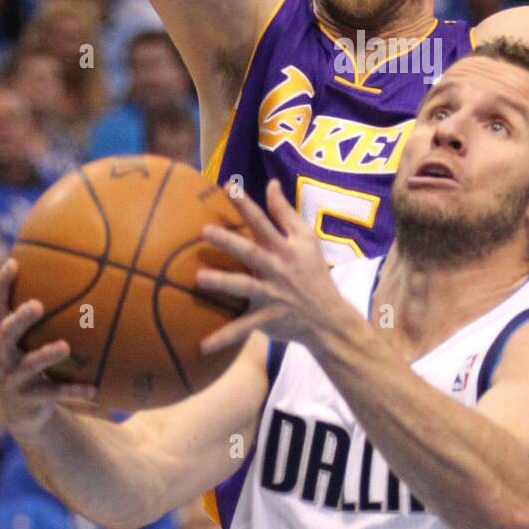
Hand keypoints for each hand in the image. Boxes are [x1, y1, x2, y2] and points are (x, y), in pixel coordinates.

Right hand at [0, 259, 96, 439]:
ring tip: (64, 346)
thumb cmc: (28, 362)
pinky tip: (93, 389)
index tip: (14, 263)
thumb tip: (74, 273)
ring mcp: (11, 379)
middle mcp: (0, 356)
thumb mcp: (26, 341)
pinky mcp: (27, 400)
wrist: (22, 414)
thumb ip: (38, 315)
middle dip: (20, 319)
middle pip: (5, 333)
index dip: (1, 286)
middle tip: (37, 305)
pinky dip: (73, 391)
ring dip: (45, 355)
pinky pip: (53, 393)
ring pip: (28, 366)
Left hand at [196, 180, 360, 354]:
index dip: (247, 204)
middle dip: (230, 241)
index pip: (264, 221)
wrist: (329, 318)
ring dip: (224, 283)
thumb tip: (270, 183)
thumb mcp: (307, 240)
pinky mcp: (268, 319)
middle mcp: (278, 269)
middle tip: (205, 231)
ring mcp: (272, 294)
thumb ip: (286, 212)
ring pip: (246, 287)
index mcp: (286, 248)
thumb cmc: (314, 273)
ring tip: (200, 278)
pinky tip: (202, 345)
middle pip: (252, 252)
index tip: (228, 187)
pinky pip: (244, 329)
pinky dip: (224, 338)